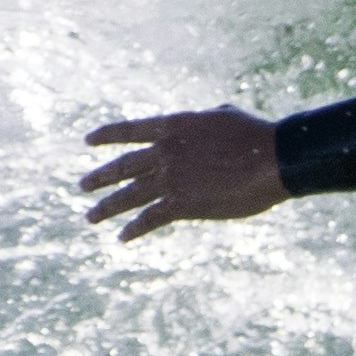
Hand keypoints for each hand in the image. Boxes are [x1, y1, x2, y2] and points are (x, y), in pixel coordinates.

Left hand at [84, 107, 283, 241]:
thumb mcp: (222, 117)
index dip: (106, 136)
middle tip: (82, 186)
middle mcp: (164, 151)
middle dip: (100, 178)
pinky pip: (149, 219)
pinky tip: (123, 238)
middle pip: (122, 167)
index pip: (129, 131)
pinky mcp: (181, 204)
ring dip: (107, 207)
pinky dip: (134, 229)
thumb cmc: (256, 137)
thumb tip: (200, 123)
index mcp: (173, 127)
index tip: (87, 141)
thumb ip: (202, 122)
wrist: (273, 160)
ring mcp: (170, 178)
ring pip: (128, 195)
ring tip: (91, 216)